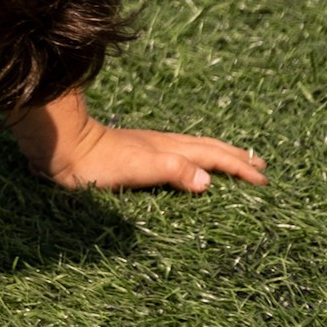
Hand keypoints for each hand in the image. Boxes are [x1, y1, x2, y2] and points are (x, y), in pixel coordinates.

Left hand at [12, 95, 266, 195]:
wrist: (61, 148)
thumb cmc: (97, 161)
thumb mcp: (140, 168)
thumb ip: (174, 171)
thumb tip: (209, 181)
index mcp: (169, 148)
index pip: (213, 156)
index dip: (239, 168)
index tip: (264, 179)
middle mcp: (163, 145)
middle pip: (207, 148)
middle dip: (235, 158)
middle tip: (259, 166)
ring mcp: (148, 148)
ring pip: (192, 150)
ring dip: (215, 157)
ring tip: (231, 163)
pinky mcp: (133, 156)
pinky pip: (175, 157)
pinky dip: (192, 162)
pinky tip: (184, 167)